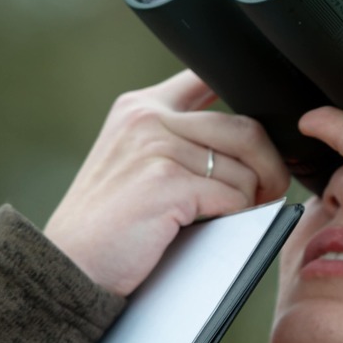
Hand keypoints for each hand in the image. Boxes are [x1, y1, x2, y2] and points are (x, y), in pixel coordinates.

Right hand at [44, 70, 289, 294]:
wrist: (72, 266)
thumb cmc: (111, 224)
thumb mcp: (134, 162)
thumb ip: (176, 139)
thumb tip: (246, 137)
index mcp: (141, 107)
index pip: (207, 77)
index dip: (248, 100)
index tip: (259, 139)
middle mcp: (148, 118)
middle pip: (245, 127)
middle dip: (271, 165)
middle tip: (269, 191)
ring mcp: (156, 147)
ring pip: (244, 169)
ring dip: (251, 199)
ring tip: (238, 215)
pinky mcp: (166, 181)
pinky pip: (234, 196)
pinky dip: (238, 217)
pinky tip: (218, 226)